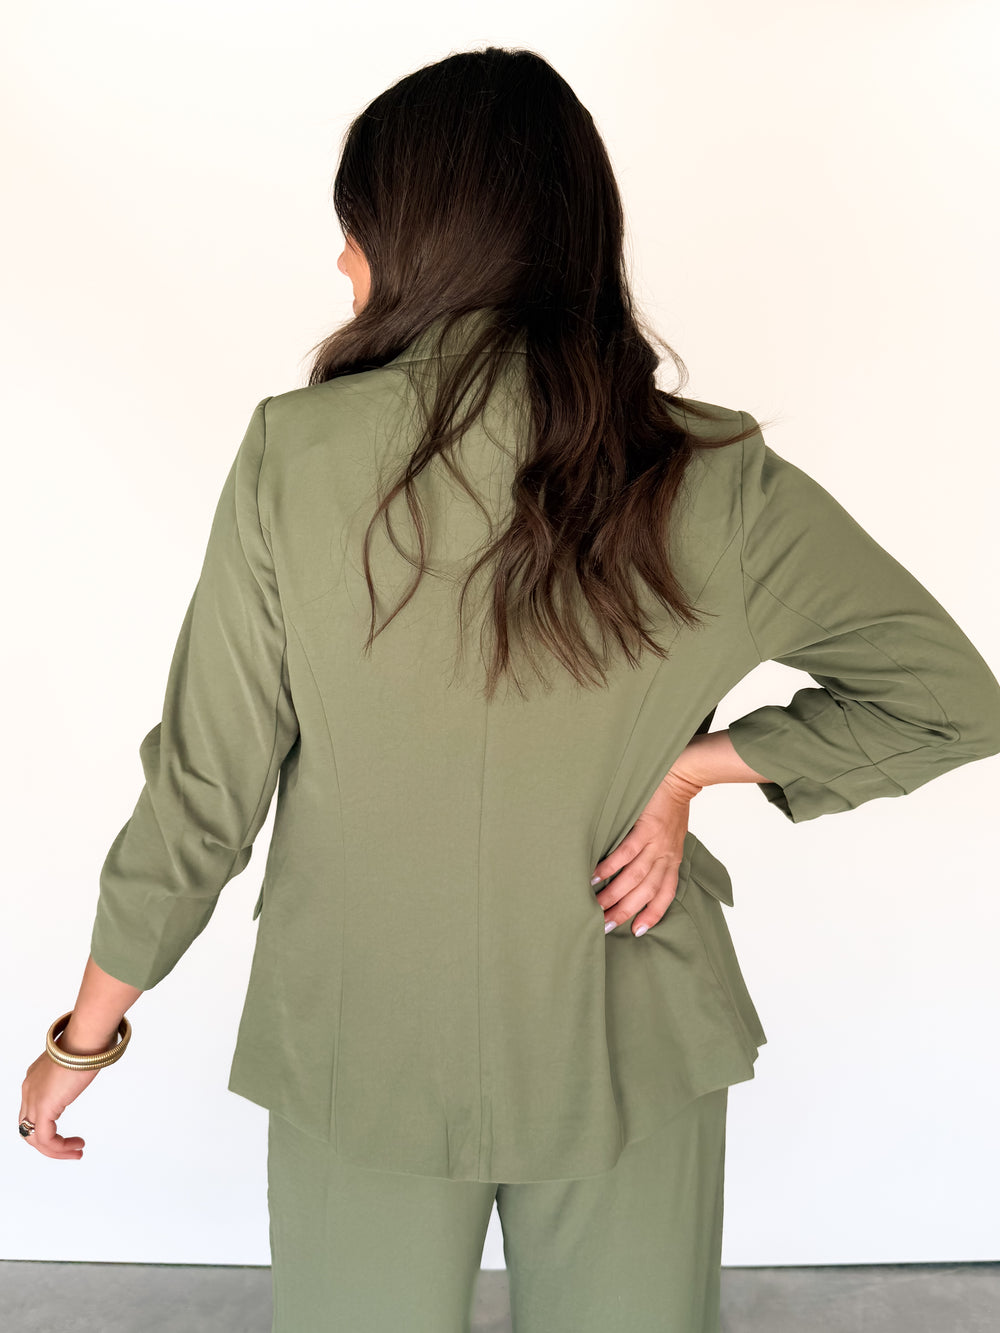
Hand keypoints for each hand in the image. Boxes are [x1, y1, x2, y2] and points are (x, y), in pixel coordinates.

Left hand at [20, 1039, 109, 1160]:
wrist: (85, 1037)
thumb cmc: (86, 1044)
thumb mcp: (75, 1063)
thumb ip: (73, 1073)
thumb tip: (86, 1069)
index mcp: (34, 1079)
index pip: (31, 1113)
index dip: (47, 1127)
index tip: (68, 1132)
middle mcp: (29, 1090)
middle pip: (28, 1129)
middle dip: (49, 1144)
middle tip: (70, 1148)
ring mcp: (33, 1099)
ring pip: (34, 1138)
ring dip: (56, 1150)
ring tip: (76, 1151)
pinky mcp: (43, 1107)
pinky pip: (45, 1139)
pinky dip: (59, 1148)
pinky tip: (75, 1146)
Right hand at [591, 758, 703, 937]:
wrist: (680, 775)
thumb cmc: (671, 805)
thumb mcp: (671, 835)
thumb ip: (657, 853)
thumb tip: (635, 870)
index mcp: (672, 859)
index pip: (664, 894)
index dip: (652, 914)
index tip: (637, 932)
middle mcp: (666, 855)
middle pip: (646, 892)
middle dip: (626, 911)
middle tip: (605, 925)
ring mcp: (656, 842)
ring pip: (635, 877)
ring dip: (615, 894)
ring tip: (596, 906)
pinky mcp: (646, 827)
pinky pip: (627, 852)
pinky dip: (611, 866)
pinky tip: (597, 875)